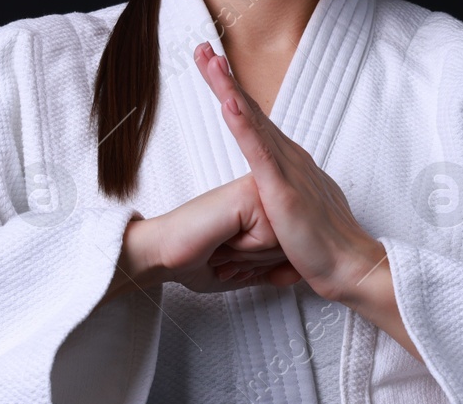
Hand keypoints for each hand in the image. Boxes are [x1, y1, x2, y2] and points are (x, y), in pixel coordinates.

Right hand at [151, 172, 303, 294]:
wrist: (164, 253)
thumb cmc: (197, 257)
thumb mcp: (246, 269)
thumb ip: (273, 270)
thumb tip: (298, 273)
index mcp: (262, 203)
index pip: (292, 243)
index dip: (262, 263)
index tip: (233, 255)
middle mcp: (263, 191)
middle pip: (292, 242)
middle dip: (258, 261)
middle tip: (226, 249)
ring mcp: (257, 189)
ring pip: (284, 241)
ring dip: (251, 257)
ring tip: (224, 243)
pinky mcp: (249, 194)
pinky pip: (270, 236)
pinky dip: (244, 248)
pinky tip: (223, 236)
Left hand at [192, 43, 385, 303]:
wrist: (352, 270)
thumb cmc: (325, 251)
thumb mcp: (297, 218)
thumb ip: (283, 202)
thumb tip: (273, 205)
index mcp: (291, 164)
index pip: (255, 122)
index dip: (233, 93)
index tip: (214, 69)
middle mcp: (291, 158)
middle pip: (250, 110)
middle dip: (224, 78)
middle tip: (203, 48)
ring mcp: (289, 170)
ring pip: (252, 120)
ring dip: (228, 89)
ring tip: (209, 61)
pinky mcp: (284, 189)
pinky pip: (258, 150)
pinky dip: (242, 124)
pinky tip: (227, 102)